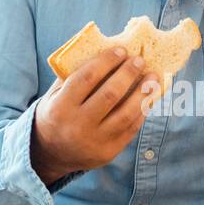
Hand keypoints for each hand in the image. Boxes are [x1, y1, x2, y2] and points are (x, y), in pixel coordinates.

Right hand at [30, 47, 158, 185]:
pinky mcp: (108, 152)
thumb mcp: (55, 95)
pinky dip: (142, 111)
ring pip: (125, 114)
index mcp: (60, 107)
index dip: (106, 62)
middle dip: (128, 74)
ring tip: (152, 78)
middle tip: (139, 61)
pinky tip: (148, 98)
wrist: (50, 154)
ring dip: (143, 93)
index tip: (121, 50)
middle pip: (110, 95)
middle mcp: (77, 125)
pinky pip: (130, 129)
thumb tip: (107, 53)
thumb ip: (74, 76)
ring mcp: (94, 141)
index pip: (87, 78)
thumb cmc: (56, 114)